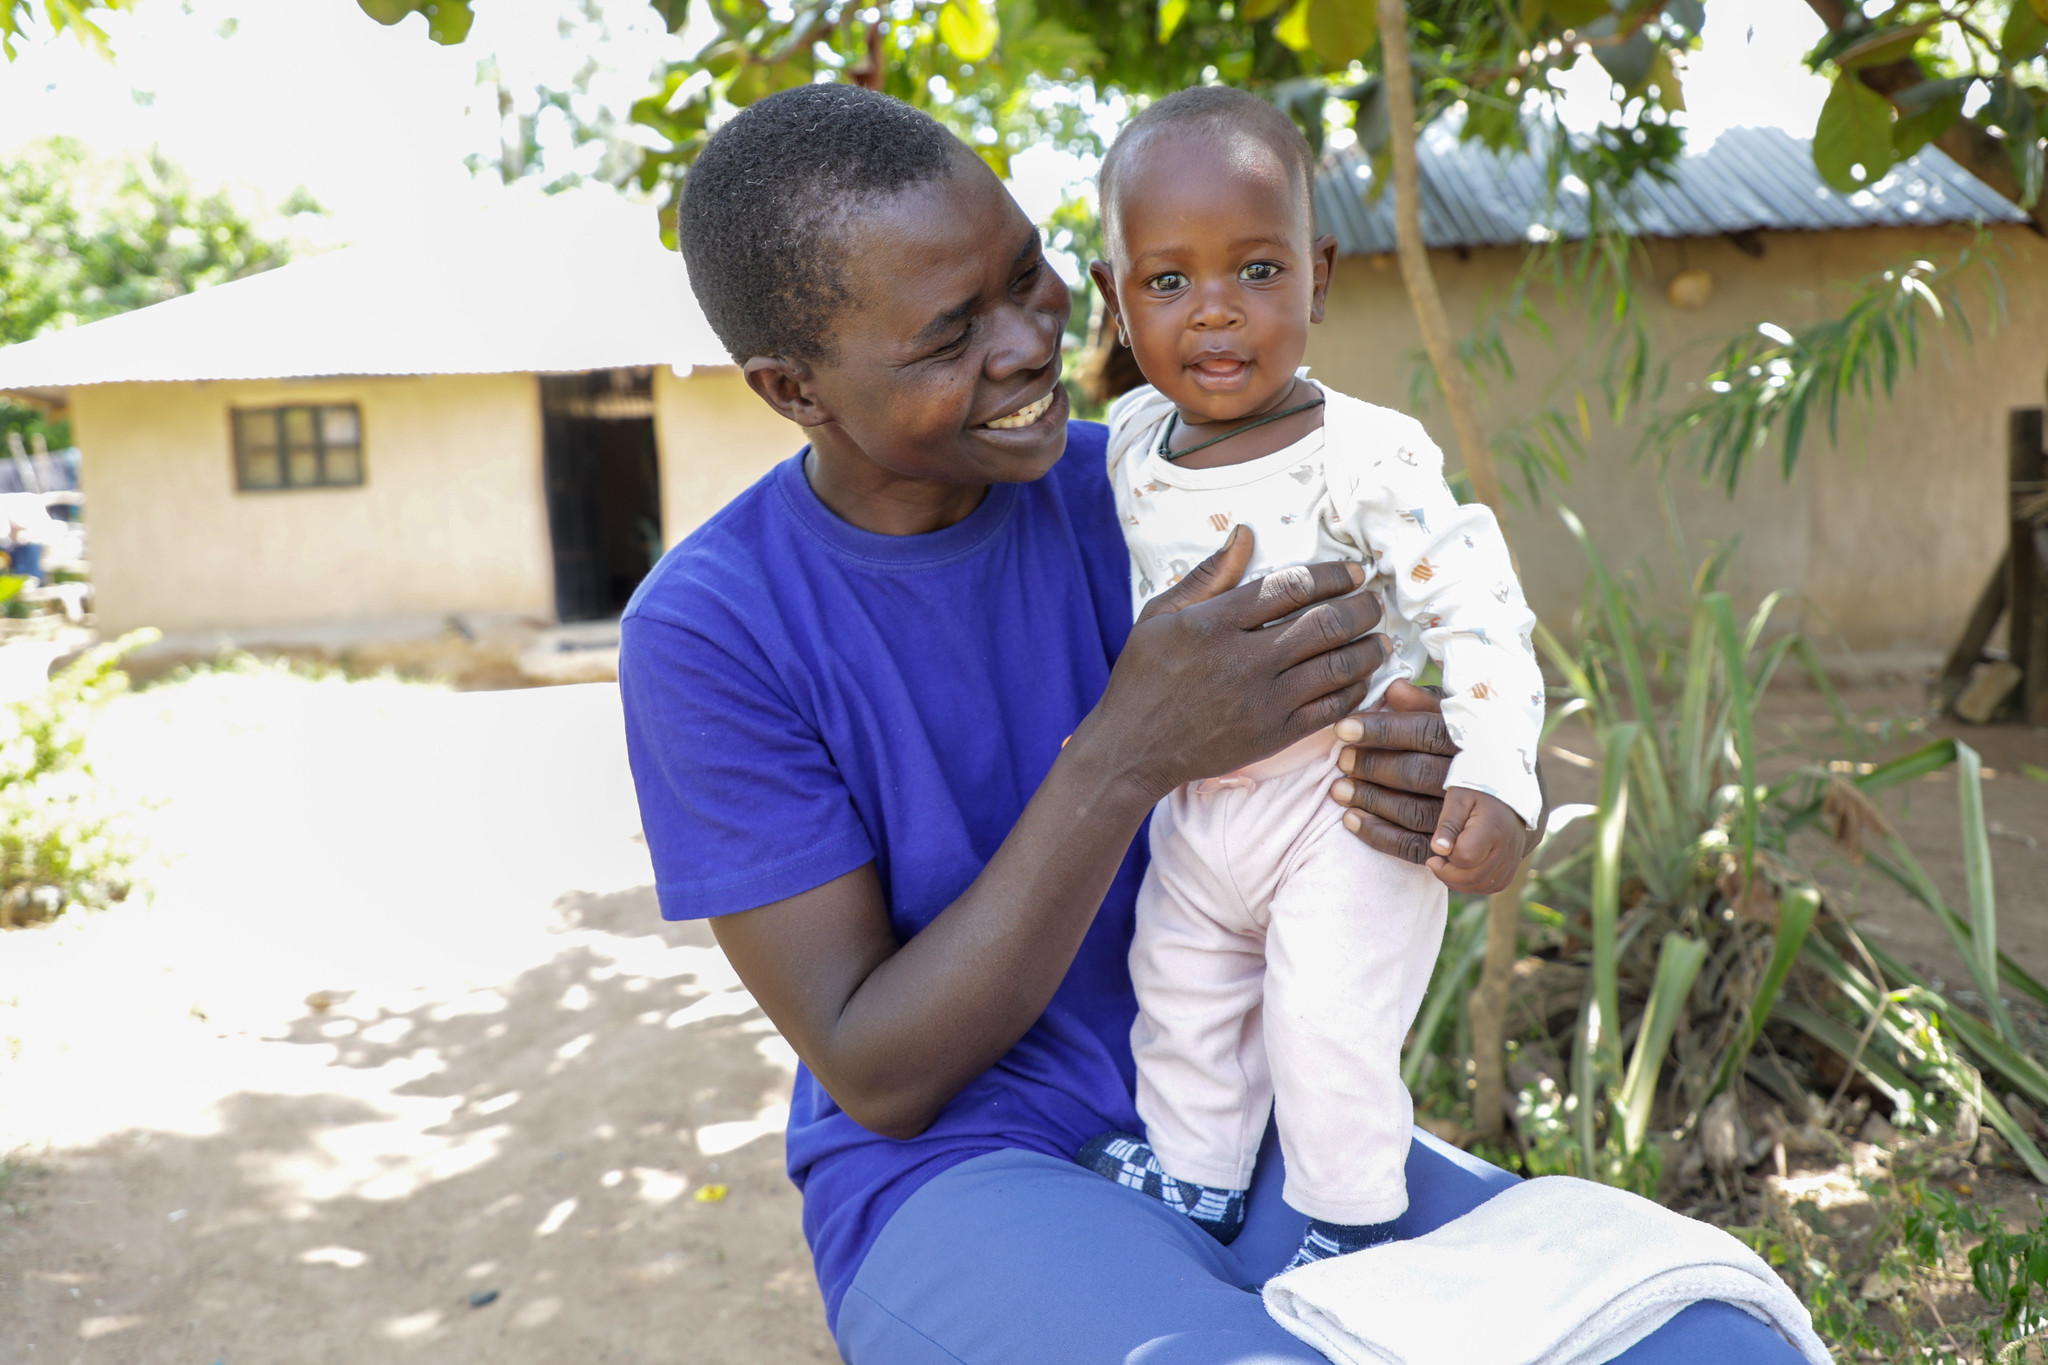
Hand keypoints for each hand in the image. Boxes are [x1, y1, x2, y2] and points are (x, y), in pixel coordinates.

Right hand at [1084, 525, 1389, 800]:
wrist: (1132, 749)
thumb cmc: (1143, 677)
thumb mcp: (1159, 616)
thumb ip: (1207, 576)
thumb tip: (1244, 534)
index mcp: (1215, 623)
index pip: (1292, 586)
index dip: (1333, 574)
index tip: (1354, 572)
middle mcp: (1244, 659)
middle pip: (1325, 624)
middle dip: (1361, 608)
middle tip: (1373, 602)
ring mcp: (1262, 701)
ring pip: (1337, 666)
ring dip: (1368, 649)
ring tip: (1379, 638)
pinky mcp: (1273, 735)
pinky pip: (1330, 708)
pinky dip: (1354, 690)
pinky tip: (1360, 678)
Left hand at [1328, 680, 1544, 892]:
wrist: (1512, 804)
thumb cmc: (1475, 750)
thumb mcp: (1459, 719)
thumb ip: (1427, 704)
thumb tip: (1393, 688)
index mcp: (1474, 743)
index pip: (1424, 732)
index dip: (1382, 730)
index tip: (1343, 728)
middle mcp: (1472, 782)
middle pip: (1417, 773)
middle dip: (1373, 766)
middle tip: (1342, 759)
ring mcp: (1464, 821)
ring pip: (1412, 811)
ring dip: (1371, 800)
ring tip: (1338, 789)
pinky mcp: (1453, 851)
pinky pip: (1412, 846)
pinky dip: (1378, 835)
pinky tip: (1350, 819)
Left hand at [1427, 787, 1525, 892]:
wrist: (1508, 790)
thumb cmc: (1478, 791)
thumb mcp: (1458, 799)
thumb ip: (1448, 825)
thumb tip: (1438, 850)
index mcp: (1492, 828)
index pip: (1466, 858)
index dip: (1447, 860)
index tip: (1436, 850)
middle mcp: (1507, 847)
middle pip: (1475, 877)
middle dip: (1448, 876)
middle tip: (1435, 863)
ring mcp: (1513, 857)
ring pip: (1484, 886)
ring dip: (1460, 883)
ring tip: (1447, 868)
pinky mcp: (1514, 863)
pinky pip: (1496, 885)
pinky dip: (1476, 885)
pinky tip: (1463, 872)